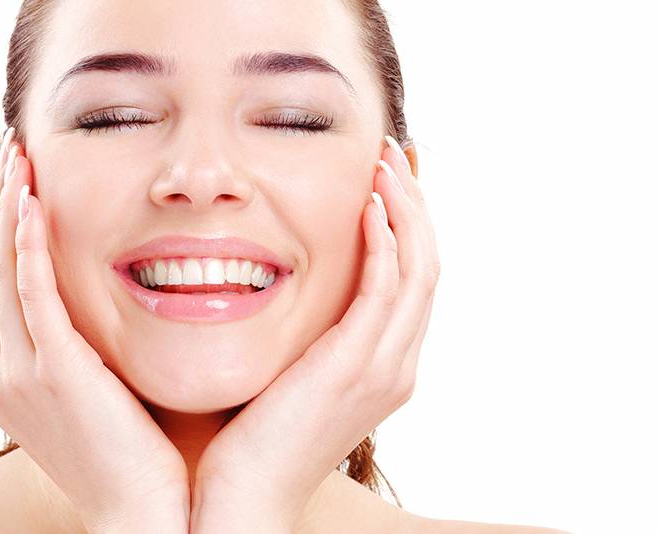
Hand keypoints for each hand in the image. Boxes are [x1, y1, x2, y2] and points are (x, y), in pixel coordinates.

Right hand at [0, 128, 189, 533]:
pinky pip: (31, 295)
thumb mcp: (95, 388)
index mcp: (4, 373)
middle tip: (8, 147)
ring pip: (1, 271)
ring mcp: (18, 373)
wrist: (145, 512)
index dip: (0, 224)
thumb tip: (98, 296)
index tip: (15, 176)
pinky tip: (30, 201)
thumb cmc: (134, 450)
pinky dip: (25, 246)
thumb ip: (80, 341)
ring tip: (16, 155)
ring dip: (7, 207)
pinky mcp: (52, 373)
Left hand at [190, 136, 439, 532]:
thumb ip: (302, 332)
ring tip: (381, 165)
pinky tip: (367, 204)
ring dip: (404, 210)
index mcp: (382, 367)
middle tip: (388, 158)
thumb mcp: (287, 373)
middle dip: (413, 206)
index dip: (406, 227)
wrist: (241, 497)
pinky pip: (387, 288)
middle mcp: (395, 366)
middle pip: (427, 267)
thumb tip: (279, 286)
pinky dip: (385, 241)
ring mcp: (383, 368)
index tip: (381, 182)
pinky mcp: (356, 366)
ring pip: (419, 270)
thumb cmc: (249, 437)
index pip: (411, 282)